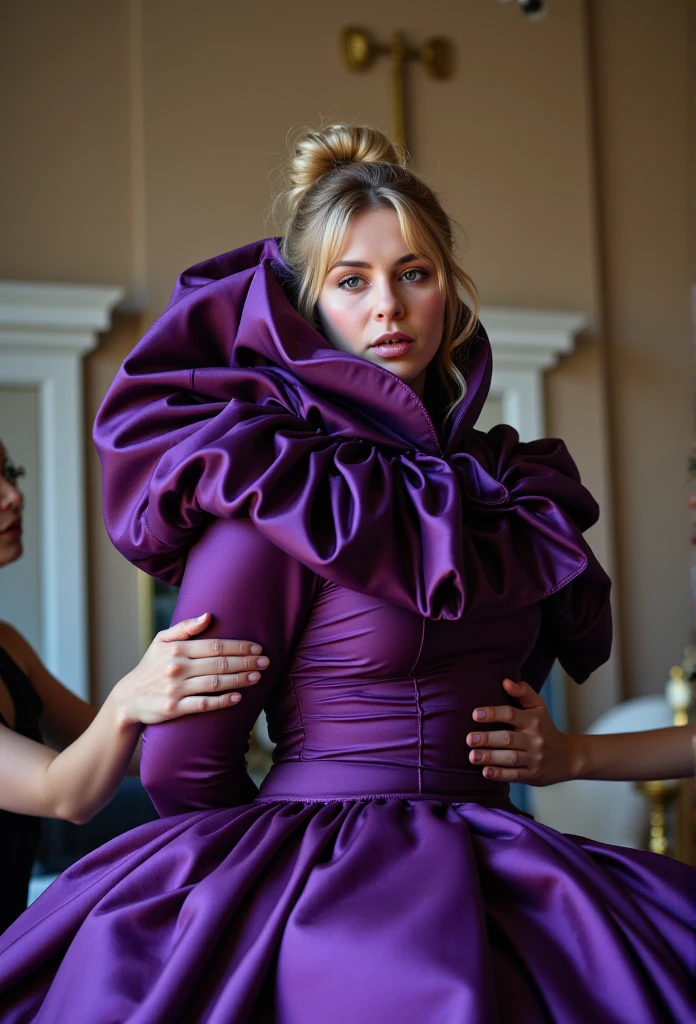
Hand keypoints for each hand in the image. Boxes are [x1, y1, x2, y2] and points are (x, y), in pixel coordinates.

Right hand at [111, 613, 269, 725]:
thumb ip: (184, 627)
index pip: (215, 646)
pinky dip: (222, 701)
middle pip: (219, 664)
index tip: (257, 648)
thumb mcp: (161, 641)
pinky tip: (238, 698)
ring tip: (257, 677)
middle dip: (245, 662)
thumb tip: (208, 616)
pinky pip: (203, 704)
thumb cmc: (151, 666)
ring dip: (239, 680)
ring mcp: (176, 689)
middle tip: (266, 662)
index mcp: (176, 648)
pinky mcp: (174, 708)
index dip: (239, 647)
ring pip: (215, 683)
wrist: (129, 698)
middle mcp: (177, 667)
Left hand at [466, 679, 578, 785]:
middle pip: (508, 738)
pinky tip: (486, 772)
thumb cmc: (546, 728)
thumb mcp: (539, 707)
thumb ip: (523, 692)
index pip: (511, 714)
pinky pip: (515, 775)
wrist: (568, 757)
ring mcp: (534, 758)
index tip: (475, 714)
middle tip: (469, 738)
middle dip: (487, 739)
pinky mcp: (532, 775)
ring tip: (472, 756)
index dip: (493, 713)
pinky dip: (500, 774)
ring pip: (510, 758)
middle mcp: (534, 739)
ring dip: (490, 757)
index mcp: (533, 720)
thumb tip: (505, 681)